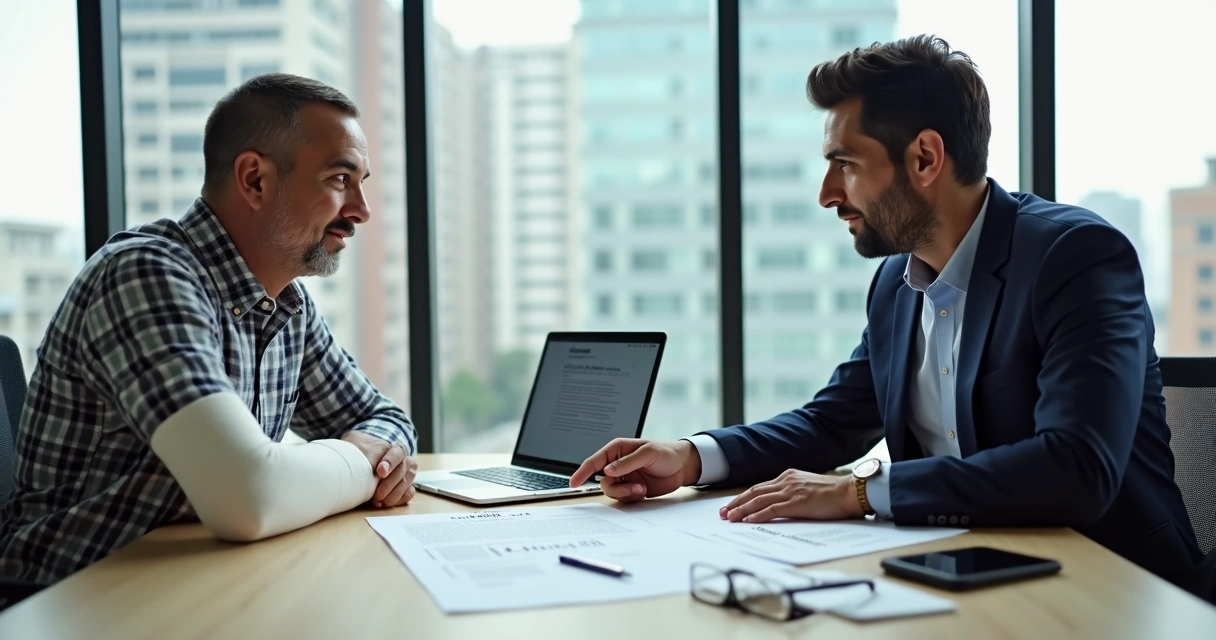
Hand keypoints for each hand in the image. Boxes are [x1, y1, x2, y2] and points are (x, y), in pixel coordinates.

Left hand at [341, 431, 417, 507]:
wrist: (363, 462)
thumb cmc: (361, 453)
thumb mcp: (357, 446)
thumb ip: (357, 447)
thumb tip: (352, 453)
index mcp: (394, 449)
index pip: (397, 453)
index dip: (390, 462)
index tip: (380, 472)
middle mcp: (404, 461)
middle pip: (404, 470)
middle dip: (389, 484)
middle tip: (377, 494)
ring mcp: (407, 475)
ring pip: (407, 484)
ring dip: (393, 495)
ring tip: (377, 501)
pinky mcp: (407, 488)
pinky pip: (408, 494)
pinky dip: (397, 500)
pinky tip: (384, 503)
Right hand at [569, 438, 701, 502]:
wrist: (683, 467)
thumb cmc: (666, 452)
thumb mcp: (648, 453)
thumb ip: (627, 462)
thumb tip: (607, 470)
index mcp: (617, 450)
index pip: (595, 461)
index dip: (582, 471)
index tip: (574, 482)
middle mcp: (618, 464)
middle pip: (603, 481)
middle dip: (616, 488)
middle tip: (633, 488)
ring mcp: (624, 477)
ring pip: (612, 491)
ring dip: (625, 493)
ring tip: (641, 489)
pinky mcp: (632, 489)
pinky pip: (623, 498)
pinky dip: (632, 497)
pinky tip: (643, 491)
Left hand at [720, 470, 862, 522]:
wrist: (850, 491)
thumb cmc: (834, 494)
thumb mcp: (808, 488)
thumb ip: (793, 493)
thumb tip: (780, 506)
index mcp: (788, 477)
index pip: (759, 488)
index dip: (743, 498)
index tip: (731, 506)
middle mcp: (786, 481)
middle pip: (754, 492)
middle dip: (736, 503)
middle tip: (722, 513)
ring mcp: (791, 491)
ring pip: (759, 500)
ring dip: (741, 510)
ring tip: (729, 518)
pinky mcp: (797, 502)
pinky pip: (772, 509)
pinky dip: (757, 515)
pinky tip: (747, 521)